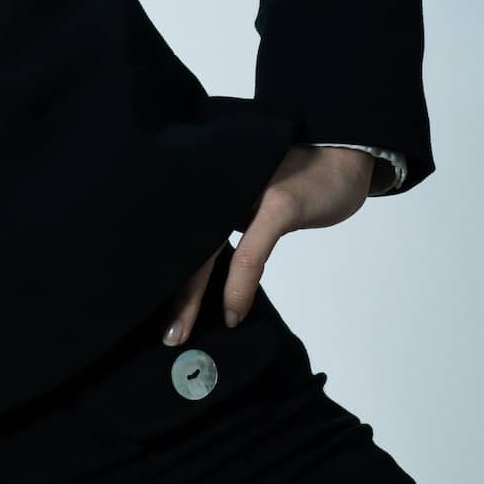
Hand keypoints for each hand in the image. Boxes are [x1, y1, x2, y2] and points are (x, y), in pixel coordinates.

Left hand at [159, 144, 374, 346]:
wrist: (341, 150)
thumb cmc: (291, 176)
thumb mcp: (249, 199)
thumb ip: (223, 221)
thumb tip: (201, 267)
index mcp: (205, 187)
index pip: (172, 231)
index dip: (155, 270)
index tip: (142, 306)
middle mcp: (214, 184)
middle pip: (180, 244)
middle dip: (165, 292)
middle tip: (160, 333)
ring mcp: (244, 192)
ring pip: (205, 252)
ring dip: (190, 297)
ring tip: (177, 333)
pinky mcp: (277, 204)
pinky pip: (250, 254)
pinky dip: (238, 286)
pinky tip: (231, 314)